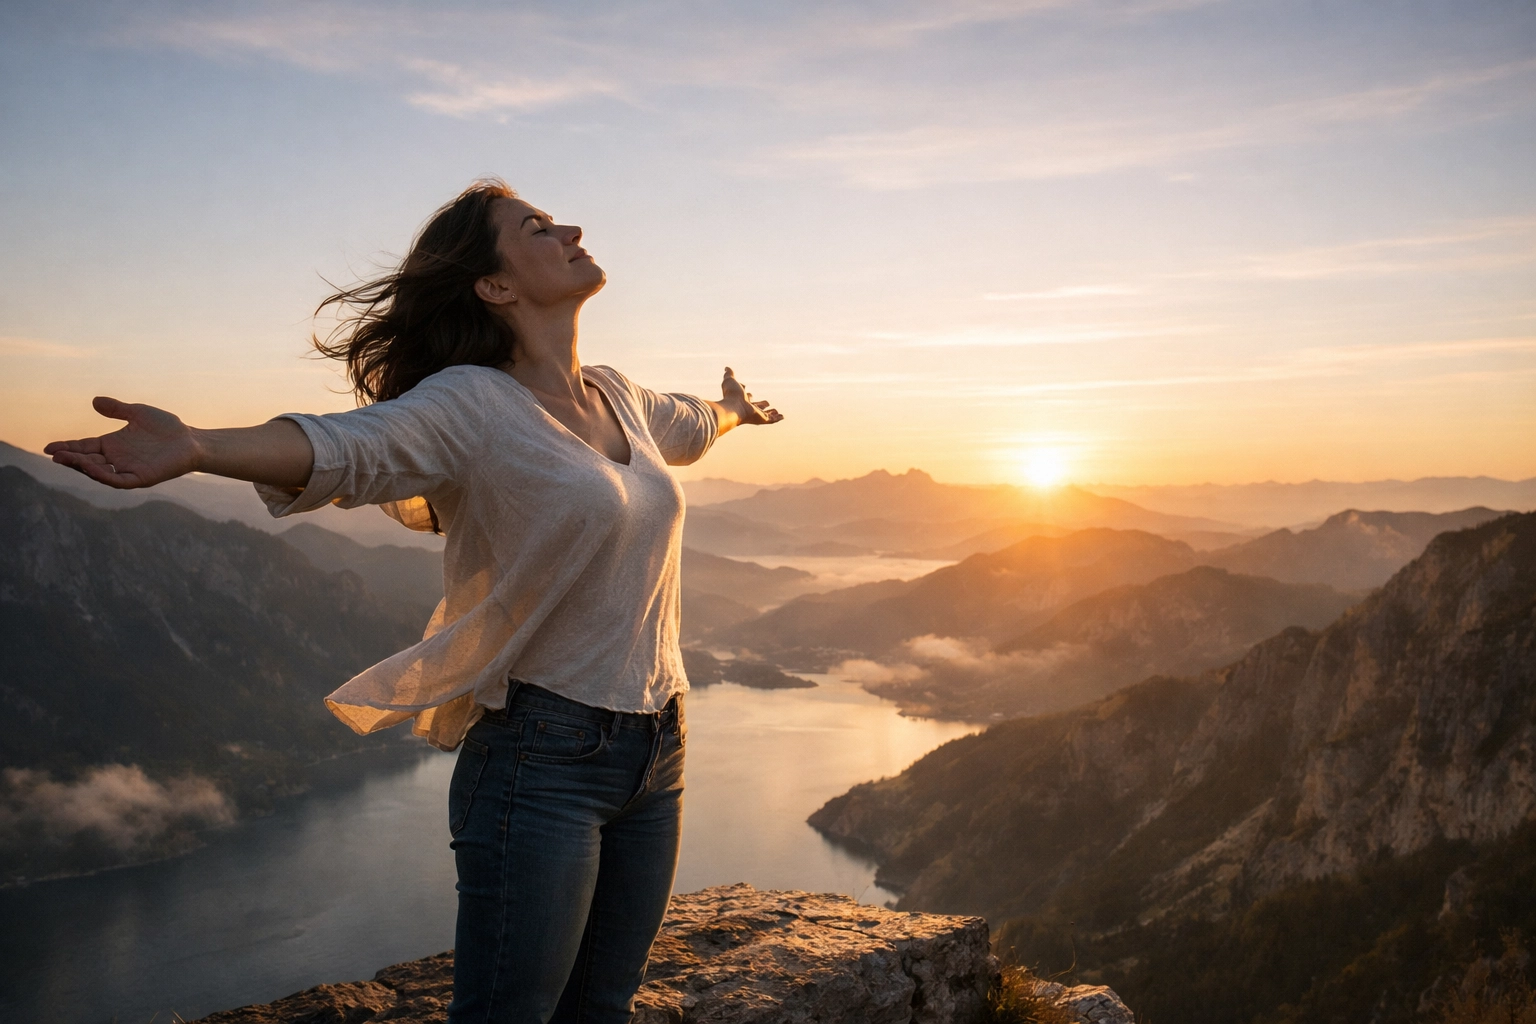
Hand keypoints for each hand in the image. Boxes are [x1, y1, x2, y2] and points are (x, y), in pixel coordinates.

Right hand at [44, 397, 201, 488]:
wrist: (191, 440)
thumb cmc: (166, 427)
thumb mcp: (137, 413)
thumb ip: (117, 409)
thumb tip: (94, 401)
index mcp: (111, 445)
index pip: (83, 448)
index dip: (67, 448)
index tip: (49, 448)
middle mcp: (116, 459)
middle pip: (87, 461)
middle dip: (70, 459)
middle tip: (55, 454)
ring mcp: (127, 470)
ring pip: (99, 472)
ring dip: (83, 466)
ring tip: (68, 459)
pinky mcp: (140, 478)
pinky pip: (118, 480)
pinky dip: (104, 476)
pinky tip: (93, 468)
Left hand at [721, 367, 782, 425]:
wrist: (733, 407)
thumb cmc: (731, 394)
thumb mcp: (730, 381)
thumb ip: (729, 374)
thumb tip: (726, 368)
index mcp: (742, 400)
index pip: (746, 397)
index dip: (748, 395)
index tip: (750, 393)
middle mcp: (749, 408)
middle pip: (757, 406)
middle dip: (761, 405)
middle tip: (767, 403)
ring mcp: (756, 414)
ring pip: (765, 414)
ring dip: (771, 413)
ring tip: (776, 411)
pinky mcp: (762, 419)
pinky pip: (771, 420)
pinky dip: (777, 419)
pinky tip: (782, 417)